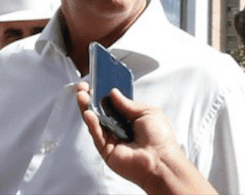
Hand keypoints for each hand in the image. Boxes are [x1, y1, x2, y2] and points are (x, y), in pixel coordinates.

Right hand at [74, 82, 215, 194]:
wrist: (162, 162)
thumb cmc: (161, 140)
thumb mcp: (148, 112)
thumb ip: (128, 103)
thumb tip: (113, 92)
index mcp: (130, 119)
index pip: (112, 103)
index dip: (103, 92)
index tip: (95, 82)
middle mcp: (119, 128)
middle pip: (100, 110)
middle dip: (90, 98)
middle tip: (83, 87)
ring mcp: (112, 139)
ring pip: (94, 121)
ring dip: (87, 107)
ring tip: (82, 95)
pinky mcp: (106, 150)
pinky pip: (96, 135)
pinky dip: (91, 123)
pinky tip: (88, 113)